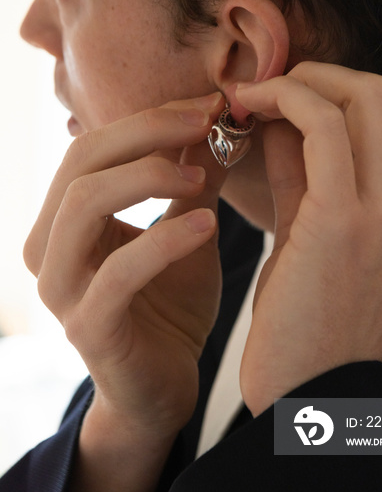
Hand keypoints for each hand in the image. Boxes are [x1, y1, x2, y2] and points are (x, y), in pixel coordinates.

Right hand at [24, 92, 225, 435]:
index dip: (151, 117)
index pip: (96, 145)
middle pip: (83, 161)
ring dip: (147, 176)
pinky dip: (165, 241)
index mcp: (66, 218)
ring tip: (201, 175)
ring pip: (85, 203)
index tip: (207, 104)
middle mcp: (50, 247)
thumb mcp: (188, 229)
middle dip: (148, 132)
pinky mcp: (87, 326)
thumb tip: (221, 121)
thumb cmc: (170, 305)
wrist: (164, 387)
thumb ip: (197, 180)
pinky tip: (208, 229)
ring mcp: (61, 288)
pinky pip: (120, 271)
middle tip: (206, 122)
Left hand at [236, 63, 381, 415]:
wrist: (306, 396)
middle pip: (378, 93)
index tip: (276, 98)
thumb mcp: (310, 238)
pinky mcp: (347, 219)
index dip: (326, 95)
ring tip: (248, 97)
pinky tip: (244, 112)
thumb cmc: (305, 322)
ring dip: (295, 82)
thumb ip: (301, 176)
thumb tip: (277, 122)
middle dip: (314, 74)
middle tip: (263, 87)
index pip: (379, 121)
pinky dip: (282, 102)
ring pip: (356, 96)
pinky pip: (320, 126)